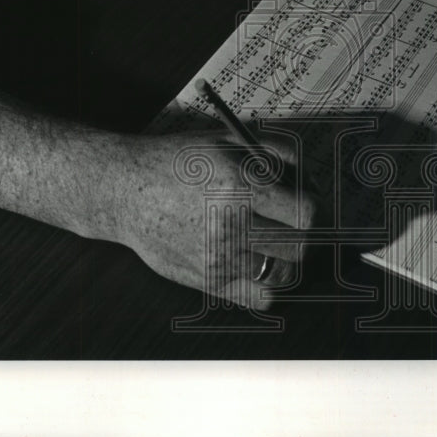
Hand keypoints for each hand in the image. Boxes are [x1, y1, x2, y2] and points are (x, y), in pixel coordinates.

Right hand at [106, 129, 316, 308]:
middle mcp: (231, 227)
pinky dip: (270, 285)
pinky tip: (261, 264)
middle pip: (300, 246)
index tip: (303, 201)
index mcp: (240, 188)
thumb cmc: (176, 162)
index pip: (305, 213)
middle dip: (303, 232)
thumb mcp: (227, 139)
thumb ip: (276, 150)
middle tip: (291, 222)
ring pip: (284, 273)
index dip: (311, 205)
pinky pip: (261, 298)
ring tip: (276, 241)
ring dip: (288, 257)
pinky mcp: (209, 281)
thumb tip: (310, 176)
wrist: (125, 190)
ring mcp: (220, 258)